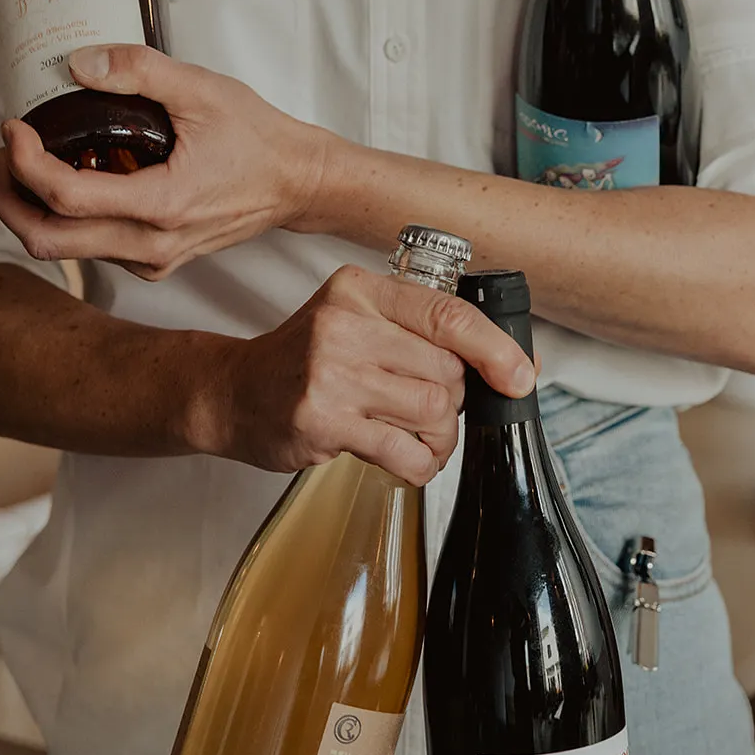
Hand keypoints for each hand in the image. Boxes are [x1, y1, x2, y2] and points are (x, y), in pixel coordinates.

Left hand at [0, 44, 329, 279]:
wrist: (297, 182)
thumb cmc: (258, 140)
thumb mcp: (201, 89)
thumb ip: (138, 71)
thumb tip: (79, 64)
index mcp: (161, 205)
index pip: (64, 198)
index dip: (24, 162)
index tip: (14, 128)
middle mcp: (152, 245)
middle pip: (46, 240)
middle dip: (9, 197)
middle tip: (10, 152)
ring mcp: (154, 260)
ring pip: (66, 250)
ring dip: (36, 210)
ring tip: (39, 161)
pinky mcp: (157, 261)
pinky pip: (94, 251)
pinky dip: (70, 220)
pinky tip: (82, 181)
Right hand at [202, 265, 537, 484]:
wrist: (232, 392)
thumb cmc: (304, 358)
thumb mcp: (358, 320)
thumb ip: (425, 333)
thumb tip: (517, 363)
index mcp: (360, 290)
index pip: (448, 314)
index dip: (495, 349)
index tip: (521, 376)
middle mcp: (345, 324)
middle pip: (446, 370)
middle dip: (455, 401)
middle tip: (433, 411)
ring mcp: (331, 373)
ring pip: (433, 410)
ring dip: (440, 437)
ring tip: (420, 439)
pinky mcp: (323, 421)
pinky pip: (404, 450)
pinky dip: (419, 464)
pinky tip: (405, 459)